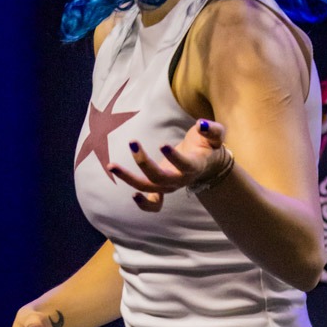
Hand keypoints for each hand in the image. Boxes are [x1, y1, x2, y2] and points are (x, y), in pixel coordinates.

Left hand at [107, 119, 227, 211]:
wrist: (208, 163)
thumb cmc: (208, 145)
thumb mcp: (215, 134)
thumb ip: (212, 129)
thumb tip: (201, 123)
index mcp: (194, 166)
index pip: (185, 165)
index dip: (174, 158)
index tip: (163, 144)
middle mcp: (180, 180)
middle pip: (160, 178)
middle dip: (144, 162)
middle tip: (132, 143)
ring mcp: (170, 187)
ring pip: (148, 188)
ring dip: (128, 178)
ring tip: (111, 166)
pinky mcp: (162, 189)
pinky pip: (153, 203)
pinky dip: (142, 203)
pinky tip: (130, 193)